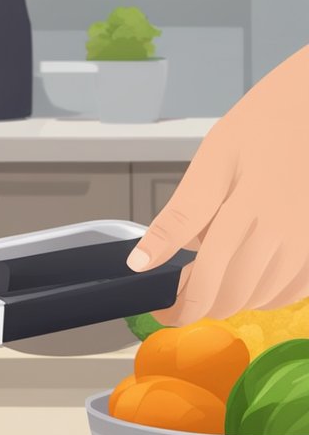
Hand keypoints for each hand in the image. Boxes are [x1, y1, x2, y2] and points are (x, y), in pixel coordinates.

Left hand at [130, 45, 308, 324]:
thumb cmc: (266, 124)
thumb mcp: (211, 164)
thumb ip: (178, 219)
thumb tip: (140, 262)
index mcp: (248, 213)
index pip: (205, 287)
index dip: (178, 309)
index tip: (160, 308)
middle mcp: (286, 235)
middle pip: (233, 299)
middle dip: (200, 304)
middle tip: (181, 288)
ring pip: (263, 299)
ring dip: (232, 297)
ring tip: (214, 270)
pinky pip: (294, 290)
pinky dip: (266, 292)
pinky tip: (250, 271)